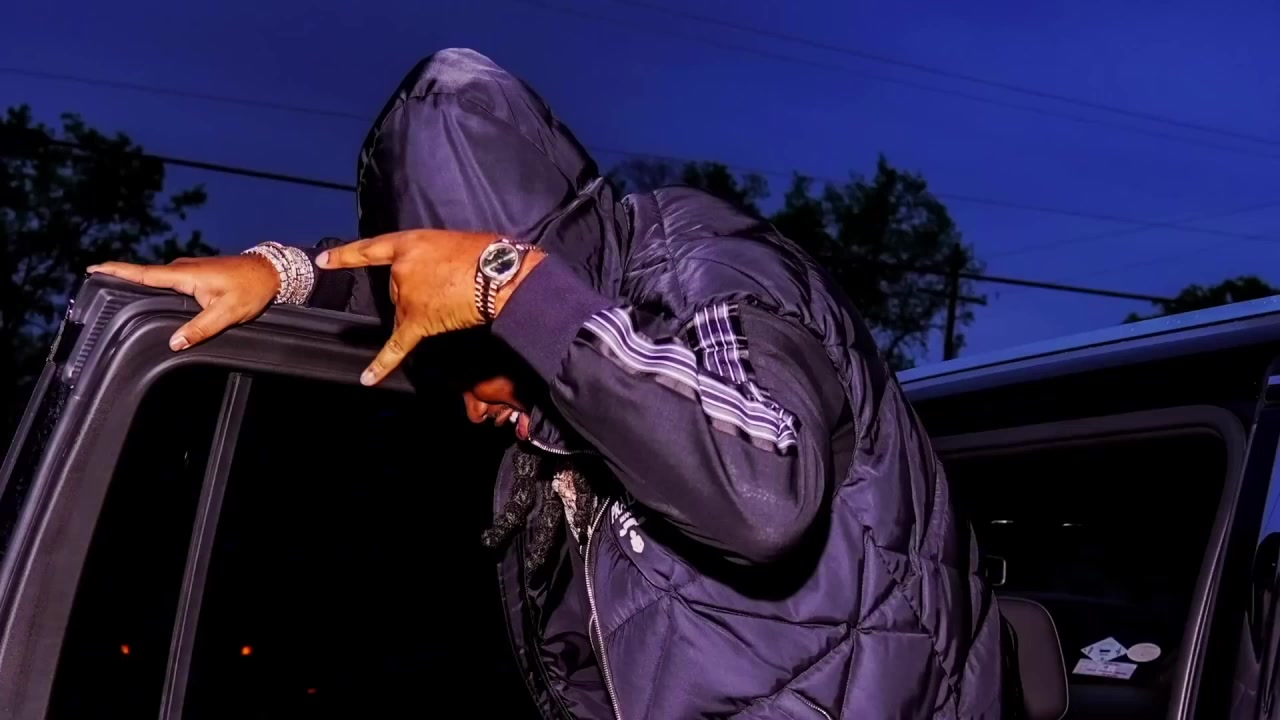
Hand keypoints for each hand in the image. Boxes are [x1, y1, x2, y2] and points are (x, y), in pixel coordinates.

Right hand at [87, 254, 279, 350]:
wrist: (272, 272)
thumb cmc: (251, 289)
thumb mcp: (227, 313)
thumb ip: (200, 329)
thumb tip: (174, 343)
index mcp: (185, 276)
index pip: (144, 273)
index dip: (117, 271)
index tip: (93, 269)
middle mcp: (182, 269)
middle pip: (145, 276)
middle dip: (121, 279)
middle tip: (96, 287)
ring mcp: (189, 270)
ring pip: (158, 279)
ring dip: (139, 283)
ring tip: (115, 293)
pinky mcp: (197, 273)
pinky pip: (169, 281)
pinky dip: (156, 287)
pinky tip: (150, 297)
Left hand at [317, 229, 542, 385]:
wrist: (498, 273)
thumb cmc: (486, 253)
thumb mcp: (451, 242)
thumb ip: (434, 258)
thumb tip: (436, 279)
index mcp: (409, 243)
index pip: (372, 249)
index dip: (346, 255)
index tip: (324, 260)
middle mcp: (401, 270)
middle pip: (397, 289)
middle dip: (420, 291)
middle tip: (452, 285)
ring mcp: (407, 297)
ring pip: (405, 311)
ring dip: (427, 310)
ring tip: (457, 301)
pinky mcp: (417, 321)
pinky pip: (397, 345)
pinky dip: (381, 365)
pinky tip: (366, 379)